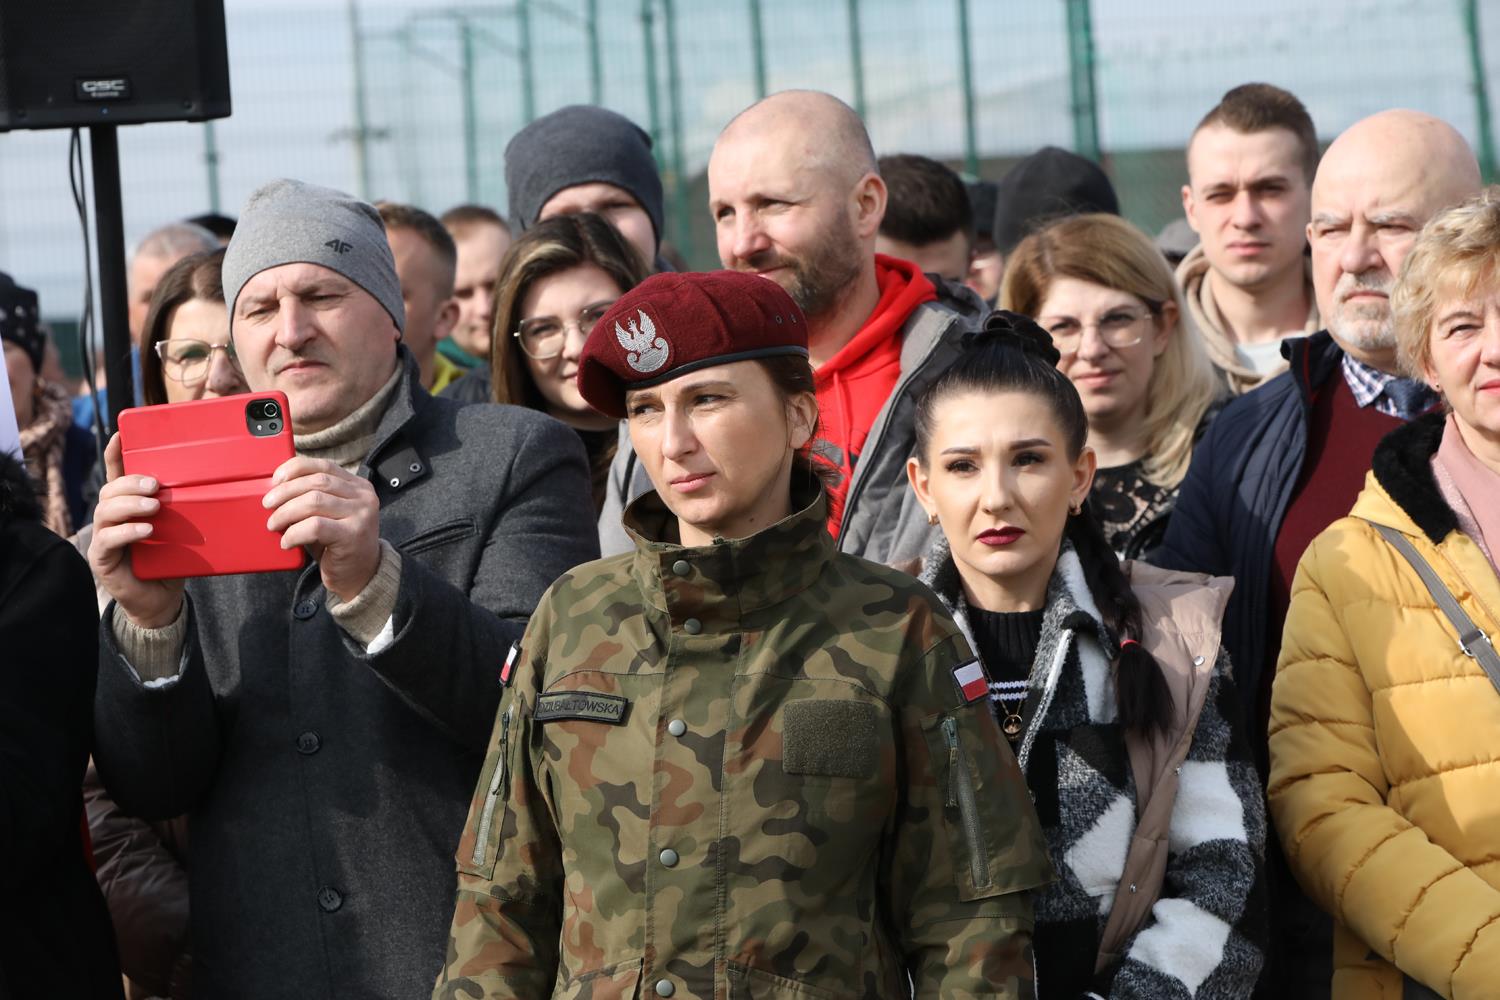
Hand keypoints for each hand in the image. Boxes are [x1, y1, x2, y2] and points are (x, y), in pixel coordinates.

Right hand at [87, 434, 185, 628]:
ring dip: (130, 504)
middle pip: (110, 490)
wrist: (162, 599)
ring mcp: (103, 538)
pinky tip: (146, 530)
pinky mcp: (102, 559)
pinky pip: (107, 540)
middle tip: (156, 484)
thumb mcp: (182, 529)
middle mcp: (111, 519)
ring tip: (154, 506)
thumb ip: (188, 509)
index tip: (121, 435)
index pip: (118, 475)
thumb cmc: (173, 559)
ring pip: (105, 511)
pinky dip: (127, 531)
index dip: (116, 455)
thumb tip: (219, 485)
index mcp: (129, 506)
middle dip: (131, 482)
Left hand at [263, 457, 380, 602]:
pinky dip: (294, 533)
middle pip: (316, 482)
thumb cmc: (337, 545)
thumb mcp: (328, 516)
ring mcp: (361, 515)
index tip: (275, 480)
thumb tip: (276, 489)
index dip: (295, 469)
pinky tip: (287, 542)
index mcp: (358, 486)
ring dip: (286, 513)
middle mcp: (364, 497)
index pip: (323, 466)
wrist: (360, 577)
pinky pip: (315, 526)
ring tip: (274, 524)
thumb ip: (312, 498)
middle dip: (285, 492)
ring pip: (314, 501)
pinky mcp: (353, 534)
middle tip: (268, 505)